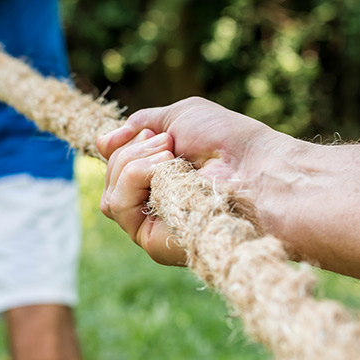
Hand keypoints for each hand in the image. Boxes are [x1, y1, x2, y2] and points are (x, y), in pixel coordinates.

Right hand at [96, 97, 290, 265]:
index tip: (151, 133)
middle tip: (169, 143)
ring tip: (170, 154)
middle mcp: (155, 204)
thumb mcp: (178, 118)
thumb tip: (101, 142)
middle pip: (110, 178)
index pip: (117, 166)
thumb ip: (138, 126)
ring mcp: (153, 224)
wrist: (257, 168)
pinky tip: (166, 169)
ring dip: (132, 163)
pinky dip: (135, 177)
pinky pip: (118, 206)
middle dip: (132, 150)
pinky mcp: (154, 241)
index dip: (123, 146)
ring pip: (109, 195)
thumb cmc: (229, 141)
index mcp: (161, 178)